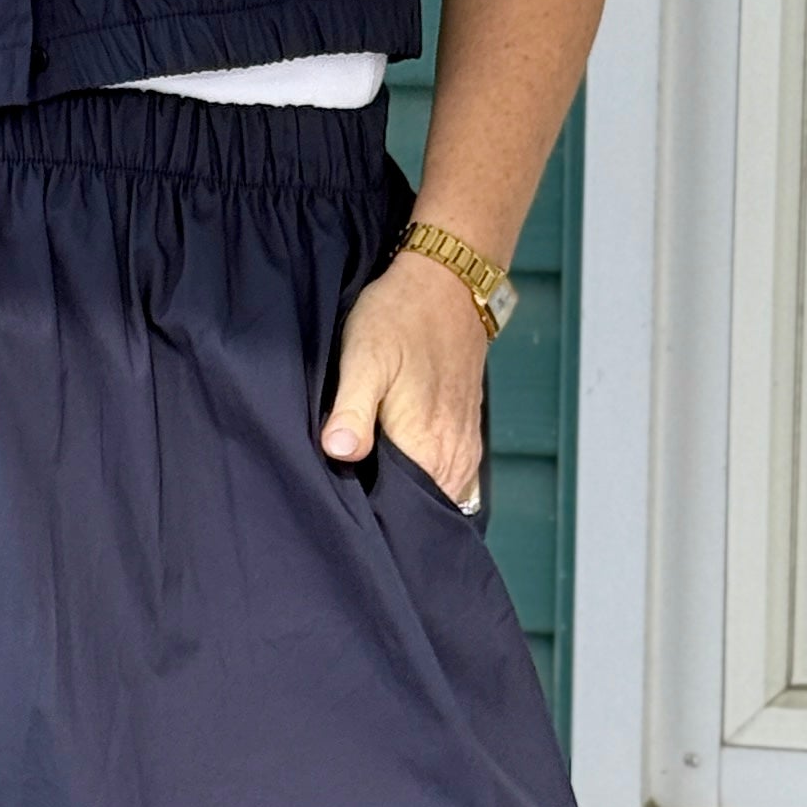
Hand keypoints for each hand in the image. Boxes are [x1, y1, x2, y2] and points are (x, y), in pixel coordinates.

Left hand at [321, 248, 488, 507]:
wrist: (448, 283)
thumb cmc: (399, 318)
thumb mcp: (364, 359)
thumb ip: (352, 411)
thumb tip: (340, 453)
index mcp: (426, 449)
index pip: (403, 516)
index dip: (374, 523)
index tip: (344, 519)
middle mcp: (453, 458)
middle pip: (423, 514)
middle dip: (390, 519)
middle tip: (351, 513)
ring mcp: (464, 447)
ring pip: (440, 499)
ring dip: (411, 504)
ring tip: (373, 500)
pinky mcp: (466, 433)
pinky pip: (452, 480)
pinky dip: (429, 487)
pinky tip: (399, 477)